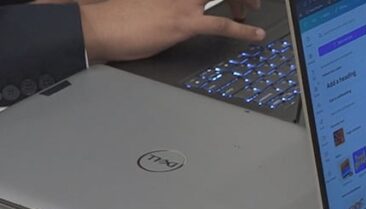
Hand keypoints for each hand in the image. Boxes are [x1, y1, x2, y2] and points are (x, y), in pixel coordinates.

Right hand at [80, 0, 265, 63]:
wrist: (98, 25)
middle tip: (248, 1)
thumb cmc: (115, 15)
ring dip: (244, 1)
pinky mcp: (183, 23)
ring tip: (253, 10)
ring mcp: (182, 2)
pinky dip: (244, 30)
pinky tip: (255, 35)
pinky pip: (222, 25)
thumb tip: (178, 6)